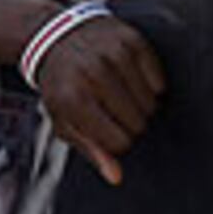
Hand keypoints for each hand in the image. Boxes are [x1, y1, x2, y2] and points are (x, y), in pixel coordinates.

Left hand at [33, 14, 167, 185]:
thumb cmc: (60, 83)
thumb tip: (116, 176)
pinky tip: (126, 76)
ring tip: (115, 90)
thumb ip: (90, 150)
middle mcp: (92, 75)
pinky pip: (159, 80)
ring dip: (138, 103)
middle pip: (138, 124)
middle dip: (127, 122)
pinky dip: (149, 83)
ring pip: (151, 104)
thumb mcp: (63, 120)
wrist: (53, 37)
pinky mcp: (132, 41)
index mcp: (72, 99)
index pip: (120, 142)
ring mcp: (113, 55)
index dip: (116, 140)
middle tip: (108, 106)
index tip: (105, 128)